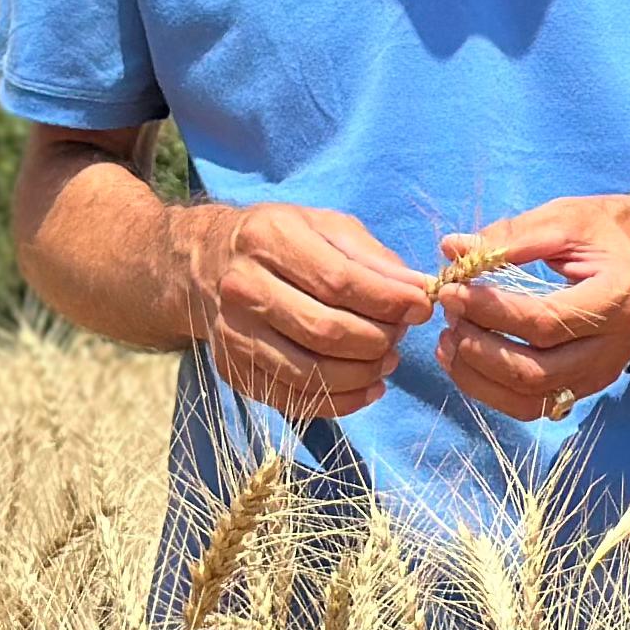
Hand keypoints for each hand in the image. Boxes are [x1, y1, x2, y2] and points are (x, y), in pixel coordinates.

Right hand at [182, 202, 436, 419]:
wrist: (207, 264)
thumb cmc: (281, 241)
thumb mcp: (325, 227)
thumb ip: (374, 258)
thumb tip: (419, 292)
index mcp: (268, 239)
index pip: (338, 281)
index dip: (387, 301)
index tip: (421, 307)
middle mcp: (243, 287)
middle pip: (325, 331)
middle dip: (378, 340)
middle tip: (402, 336)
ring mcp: (234, 334)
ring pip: (311, 372)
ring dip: (363, 373)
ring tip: (389, 360)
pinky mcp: (233, 370)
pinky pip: (295, 399)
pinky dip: (342, 402)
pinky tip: (368, 387)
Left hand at [429, 196, 629, 421]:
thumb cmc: (613, 233)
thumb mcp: (567, 218)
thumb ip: (510, 237)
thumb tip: (452, 249)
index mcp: (615, 301)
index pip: (545, 323)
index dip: (491, 311)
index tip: (451, 290)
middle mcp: (612, 349)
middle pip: (535, 372)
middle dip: (478, 349)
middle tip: (448, 314)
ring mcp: (600, 375)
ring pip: (530, 399)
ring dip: (478, 376)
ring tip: (447, 340)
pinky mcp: (584, 386)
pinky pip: (533, 404)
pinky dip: (491, 391)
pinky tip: (465, 360)